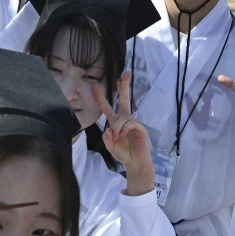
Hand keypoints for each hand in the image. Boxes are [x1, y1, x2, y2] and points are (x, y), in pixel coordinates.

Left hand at [95, 72, 153, 195]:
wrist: (135, 162)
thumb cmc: (123, 153)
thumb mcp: (110, 146)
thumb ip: (106, 138)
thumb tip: (109, 129)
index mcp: (116, 122)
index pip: (107, 107)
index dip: (100, 97)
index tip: (95, 86)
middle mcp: (125, 119)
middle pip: (124, 99)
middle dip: (124, 86)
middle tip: (127, 73)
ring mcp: (133, 122)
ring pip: (122, 118)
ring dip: (117, 128)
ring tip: (117, 137)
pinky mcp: (140, 127)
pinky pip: (130, 123)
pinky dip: (124, 129)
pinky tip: (123, 134)